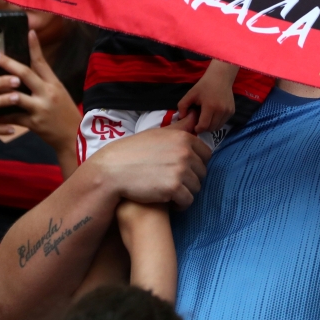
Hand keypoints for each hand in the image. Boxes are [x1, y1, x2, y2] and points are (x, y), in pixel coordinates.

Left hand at [0, 31, 81, 156]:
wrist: (73, 137)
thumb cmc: (65, 113)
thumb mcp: (59, 94)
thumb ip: (44, 83)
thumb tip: (25, 72)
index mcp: (54, 84)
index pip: (42, 62)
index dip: (35, 47)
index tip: (28, 32)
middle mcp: (48, 93)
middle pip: (26, 74)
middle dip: (8, 63)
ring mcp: (41, 108)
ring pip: (16, 96)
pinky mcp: (35, 123)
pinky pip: (14, 117)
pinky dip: (2, 116)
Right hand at [87, 116, 210, 209]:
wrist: (113, 170)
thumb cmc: (134, 151)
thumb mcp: (158, 133)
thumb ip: (179, 127)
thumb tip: (194, 115)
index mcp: (183, 137)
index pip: (206, 154)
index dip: (196, 163)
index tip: (183, 168)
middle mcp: (185, 152)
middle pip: (202, 172)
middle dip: (191, 178)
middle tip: (174, 181)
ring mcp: (180, 170)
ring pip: (196, 187)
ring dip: (186, 192)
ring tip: (171, 191)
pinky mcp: (174, 188)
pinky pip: (188, 201)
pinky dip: (180, 204)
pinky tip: (169, 202)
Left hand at [177, 60, 237, 133]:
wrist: (220, 77)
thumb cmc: (204, 85)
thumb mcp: (190, 94)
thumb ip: (182, 106)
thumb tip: (181, 118)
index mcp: (210, 107)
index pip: (204, 126)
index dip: (197, 128)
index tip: (194, 126)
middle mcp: (221, 111)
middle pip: (211, 128)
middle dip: (204, 128)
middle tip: (200, 121)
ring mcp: (228, 111)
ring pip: (218, 127)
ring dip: (211, 126)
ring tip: (206, 118)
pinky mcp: (232, 111)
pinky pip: (223, 122)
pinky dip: (217, 122)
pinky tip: (213, 114)